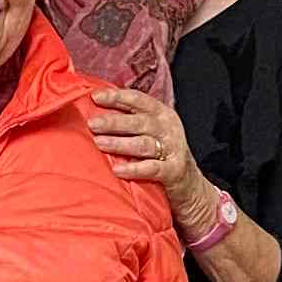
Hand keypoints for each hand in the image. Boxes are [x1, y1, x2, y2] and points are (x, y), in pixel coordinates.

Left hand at [89, 86, 205, 216]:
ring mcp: (172, 149)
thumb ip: (130, 119)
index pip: (138, 100)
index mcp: (161, 113)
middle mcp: (167, 129)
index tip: (95, 97)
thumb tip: (96, 110)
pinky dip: (134, 169)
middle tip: (92, 124)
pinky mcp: (173, 171)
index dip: (116, 97)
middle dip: (114, 122)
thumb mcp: (151, 131)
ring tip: (100, 143)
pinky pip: (152, 168)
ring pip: (143, 144)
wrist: (189, 183)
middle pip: (139, 122)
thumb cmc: (161, 153)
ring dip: (120, 143)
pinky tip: (117, 170)